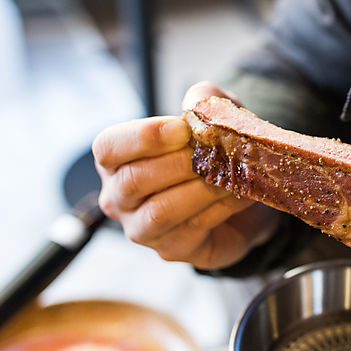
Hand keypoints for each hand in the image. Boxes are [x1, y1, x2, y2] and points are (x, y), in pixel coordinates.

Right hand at [93, 82, 279, 269]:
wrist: (241, 195)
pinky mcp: (171, 250)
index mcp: (116, 160)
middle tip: (213, 152)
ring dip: (200, 189)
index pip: (108, 147)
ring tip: (229, 174)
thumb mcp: (211, 116)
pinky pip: (191, 229)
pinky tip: (239, 194)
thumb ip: (203, 100)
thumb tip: (197, 103)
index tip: (181, 129)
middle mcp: (119, 198)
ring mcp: (141, 228)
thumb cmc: (212, 152)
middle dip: (178, 164)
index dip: (142, 137)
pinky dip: (219, 208)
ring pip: (159, 211)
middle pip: (133, 181)